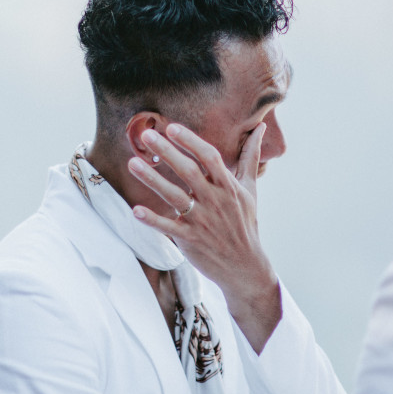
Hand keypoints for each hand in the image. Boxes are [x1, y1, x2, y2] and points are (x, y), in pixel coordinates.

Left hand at [128, 123, 281, 352]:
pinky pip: (168, 227)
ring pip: (174, 196)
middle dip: (167, 152)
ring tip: (133, 163)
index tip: (172, 127)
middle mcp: (215, 200)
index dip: (191, 141)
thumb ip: (250, 157)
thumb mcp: (250, 189)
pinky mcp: (190, 239)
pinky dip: (152, 219)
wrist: (245, 266)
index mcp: (228, 186)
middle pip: (188, 171)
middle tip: (146, 136)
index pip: (209, 157)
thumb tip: (260, 127)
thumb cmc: (245, 223)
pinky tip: (135, 210)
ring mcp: (201, 220)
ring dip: (152, 180)